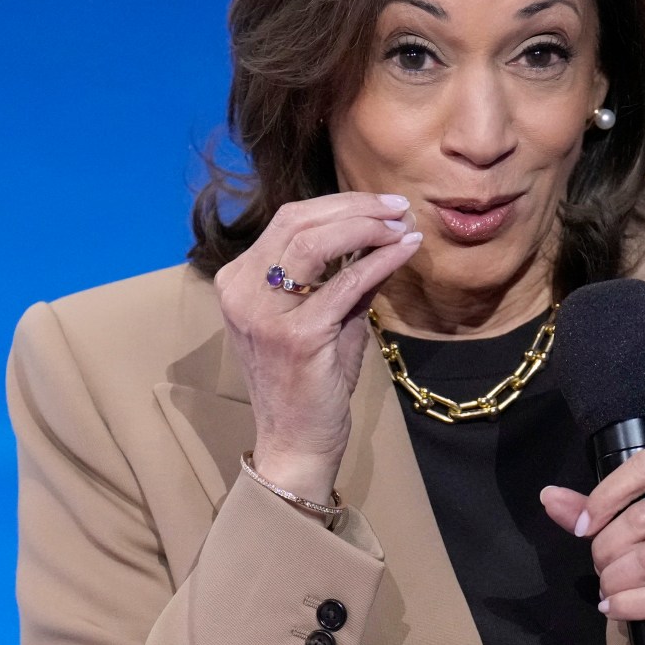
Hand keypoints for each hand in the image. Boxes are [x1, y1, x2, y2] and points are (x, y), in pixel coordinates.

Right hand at [217, 192, 422, 501]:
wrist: (296, 440)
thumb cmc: (311, 381)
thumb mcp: (324, 318)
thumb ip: (344, 276)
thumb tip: (384, 234)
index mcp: (240, 280)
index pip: (289, 220)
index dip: (340, 204)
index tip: (383, 205)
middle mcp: (243, 290)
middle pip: (298, 220)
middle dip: (356, 207)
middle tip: (398, 207)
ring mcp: (264, 313)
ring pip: (315, 242)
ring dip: (366, 227)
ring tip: (401, 227)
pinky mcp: (296, 335)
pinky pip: (345, 283)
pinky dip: (379, 261)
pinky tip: (404, 252)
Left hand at [541, 449, 644, 644]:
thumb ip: (601, 510)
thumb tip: (549, 497)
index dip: (607, 495)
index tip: (584, 526)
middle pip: (644, 517)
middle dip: (606, 548)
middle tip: (600, 567)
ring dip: (615, 579)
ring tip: (609, 590)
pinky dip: (630, 604)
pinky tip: (616, 608)